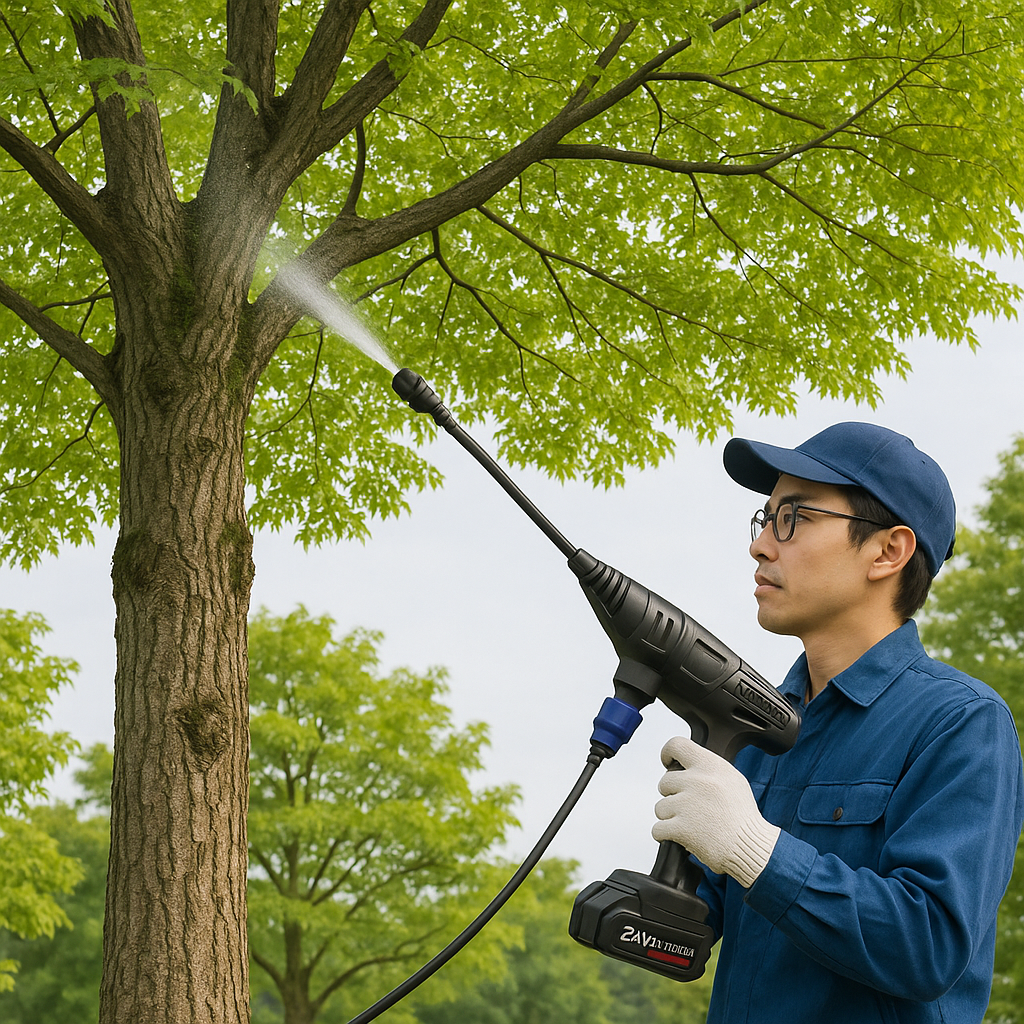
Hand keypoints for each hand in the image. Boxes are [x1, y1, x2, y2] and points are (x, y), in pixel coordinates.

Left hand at [652, 736, 780, 888]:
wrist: (751, 847)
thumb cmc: (742, 817)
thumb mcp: (732, 780)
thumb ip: (708, 768)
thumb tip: (685, 763)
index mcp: (711, 766)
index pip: (677, 745)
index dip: (667, 754)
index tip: (668, 763)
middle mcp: (697, 781)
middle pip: (665, 782)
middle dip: (673, 795)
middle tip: (691, 807)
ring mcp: (687, 805)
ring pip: (660, 807)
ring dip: (670, 817)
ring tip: (692, 824)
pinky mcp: (680, 828)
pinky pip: (657, 828)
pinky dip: (665, 834)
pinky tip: (682, 836)